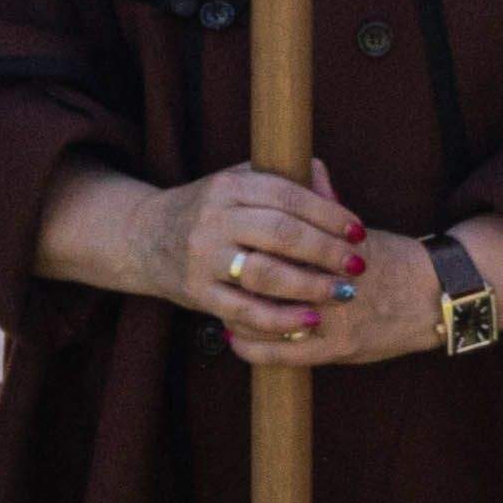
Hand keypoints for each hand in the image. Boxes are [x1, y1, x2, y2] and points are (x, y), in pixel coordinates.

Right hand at [80, 160, 367, 345]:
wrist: (145, 237)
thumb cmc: (210, 210)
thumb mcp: (240, 184)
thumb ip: (287, 182)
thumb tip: (334, 195)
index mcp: (229, 185)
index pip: (288, 195)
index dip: (328, 214)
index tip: (357, 230)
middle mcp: (213, 218)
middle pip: (281, 233)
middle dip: (327, 251)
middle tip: (357, 265)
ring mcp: (203, 257)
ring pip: (265, 274)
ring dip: (311, 285)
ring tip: (342, 292)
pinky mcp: (197, 292)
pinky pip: (245, 310)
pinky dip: (281, 318)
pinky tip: (310, 319)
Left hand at [232, 219, 451, 371]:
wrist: (437, 298)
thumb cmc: (394, 261)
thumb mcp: (361, 232)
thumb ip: (328, 204)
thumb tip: (311, 166)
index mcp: (333, 250)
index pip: (278, 244)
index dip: (246, 244)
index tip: (227, 241)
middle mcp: (331, 283)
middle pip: (268, 279)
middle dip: (237, 279)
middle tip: (216, 274)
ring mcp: (334, 318)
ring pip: (269, 318)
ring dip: (240, 316)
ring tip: (219, 309)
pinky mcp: (337, 349)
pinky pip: (283, 354)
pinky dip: (253, 348)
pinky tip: (235, 340)